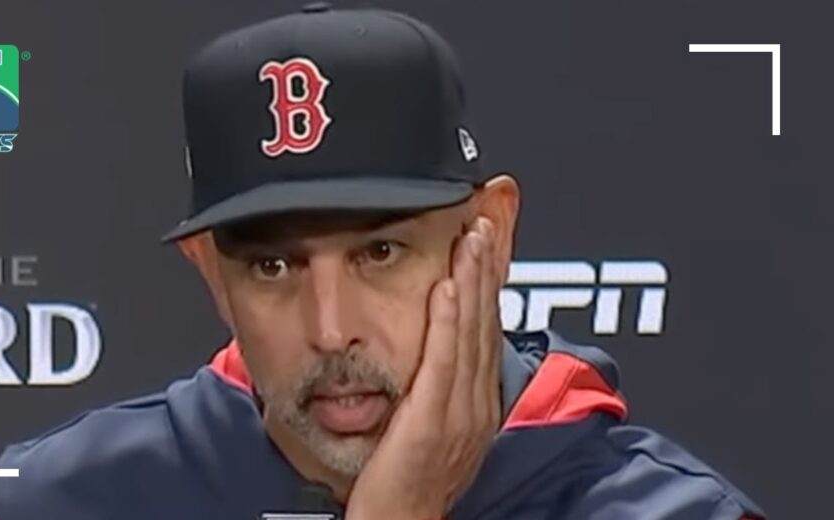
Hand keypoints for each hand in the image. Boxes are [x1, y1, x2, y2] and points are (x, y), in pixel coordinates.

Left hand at [345, 217, 502, 519]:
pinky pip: (443, 362)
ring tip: (474, 236)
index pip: (487, 330)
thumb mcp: (431, 425)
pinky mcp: (433, 421)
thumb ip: (437, 384)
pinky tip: (448, 287)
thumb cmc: (406, 479)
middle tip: (487, 221)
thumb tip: (435, 349)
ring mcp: (460, 412)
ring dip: (473, 281)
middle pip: (486, 322)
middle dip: (488, 269)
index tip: (487, 243)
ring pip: (471, 334)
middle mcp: (477, 404)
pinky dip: (448, 322)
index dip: (489, 283)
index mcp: (478, 402)